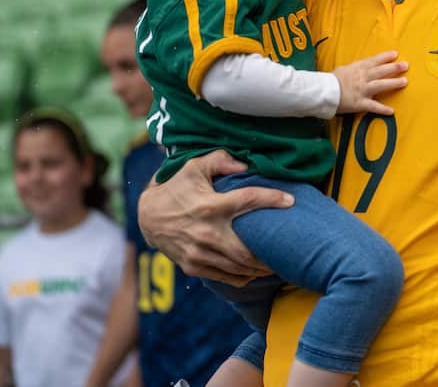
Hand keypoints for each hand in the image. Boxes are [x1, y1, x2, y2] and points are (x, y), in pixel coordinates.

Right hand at [137, 149, 290, 284]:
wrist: (146, 216)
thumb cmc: (177, 187)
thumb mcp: (195, 166)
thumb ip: (221, 159)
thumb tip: (246, 165)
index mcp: (211, 205)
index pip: (249, 200)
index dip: (273, 199)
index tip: (290, 202)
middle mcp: (206, 232)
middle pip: (246, 249)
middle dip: (269, 253)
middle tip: (287, 250)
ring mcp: (199, 252)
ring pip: (237, 267)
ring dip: (259, 268)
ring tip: (276, 264)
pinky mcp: (193, 266)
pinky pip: (224, 277)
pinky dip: (242, 277)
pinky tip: (254, 273)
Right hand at [332, 50, 406, 115]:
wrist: (323, 91)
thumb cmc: (330, 80)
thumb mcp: (343, 70)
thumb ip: (353, 69)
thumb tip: (359, 68)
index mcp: (357, 68)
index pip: (374, 61)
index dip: (385, 57)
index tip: (395, 54)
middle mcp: (362, 77)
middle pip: (381, 71)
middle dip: (394, 68)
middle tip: (405, 65)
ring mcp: (362, 90)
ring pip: (381, 85)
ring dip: (393, 83)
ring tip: (404, 82)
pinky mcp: (360, 102)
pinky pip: (373, 106)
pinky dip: (382, 109)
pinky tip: (391, 111)